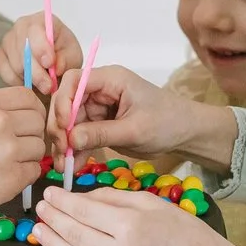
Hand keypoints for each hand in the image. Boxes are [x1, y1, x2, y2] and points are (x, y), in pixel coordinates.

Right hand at [0, 11, 82, 94]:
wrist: (53, 63)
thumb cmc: (64, 54)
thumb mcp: (73, 56)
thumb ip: (66, 59)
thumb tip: (56, 67)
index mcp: (42, 20)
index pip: (35, 30)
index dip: (41, 48)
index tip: (50, 64)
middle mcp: (21, 26)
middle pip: (23, 50)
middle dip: (37, 72)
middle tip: (49, 86)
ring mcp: (8, 40)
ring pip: (15, 64)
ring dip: (31, 79)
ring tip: (44, 83)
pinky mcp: (0, 56)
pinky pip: (6, 73)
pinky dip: (19, 82)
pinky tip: (31, 81)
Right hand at [0, 87, 49, 224]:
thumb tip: (25, 113)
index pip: (29, 97)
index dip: (33, 110)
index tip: (28, 120)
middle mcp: (0, 123)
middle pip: (38, 122)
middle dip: (31, 134)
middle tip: (15, 146)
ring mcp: (8, 151)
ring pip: (39, 147)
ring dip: (28, 156)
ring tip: (4, 163)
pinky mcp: (12, 178)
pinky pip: (34, 171)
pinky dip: (24, 175)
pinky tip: (3, 176)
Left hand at [34, 187, 245, 245]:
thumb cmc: (181, 231)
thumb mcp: (150, 203)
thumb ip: (111, 199)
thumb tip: (79, 199)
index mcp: (130, 227)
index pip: (83, 212)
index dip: (62, 201)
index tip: (49, 192)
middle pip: (74, 235)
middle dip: (52, 219)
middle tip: (39, 208)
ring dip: (52, 244)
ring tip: (40, 230)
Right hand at [51, 64, 237, 166]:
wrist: (185, 134)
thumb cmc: (167, 123)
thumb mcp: (134, 130)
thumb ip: (101, 133)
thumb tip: (70, 139)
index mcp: (110, 79)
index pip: (74, 80)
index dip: (62, 101)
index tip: (63, 126)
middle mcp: (100, 90)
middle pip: (66, 102)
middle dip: (60, 126)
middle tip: (60, 150)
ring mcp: (98, 107)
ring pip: (70, 121)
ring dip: (64, 142)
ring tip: (62, 165)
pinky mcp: (100, 124)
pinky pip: (80, 135)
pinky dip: (74, 149)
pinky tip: (70, 166)